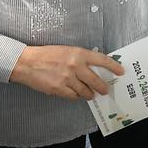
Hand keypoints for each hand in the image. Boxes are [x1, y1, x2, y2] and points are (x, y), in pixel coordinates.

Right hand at [9, 45, 124, 100]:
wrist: (28, 63)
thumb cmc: (47, 55)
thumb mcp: (67, 51)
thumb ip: (81, 58)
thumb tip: (93, 68)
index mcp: (78, 54)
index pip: (102, 60)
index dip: (113, 67)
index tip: (120, 71)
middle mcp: (75, 66)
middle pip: (96, 80)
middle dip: (102, 87)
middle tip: (105, 90)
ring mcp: (67, 79)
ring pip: (85, 91)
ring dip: (90, 94)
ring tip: (91, 94)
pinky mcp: (59, 89)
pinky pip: (73, 96)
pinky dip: (77, 96)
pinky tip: (77, 94)